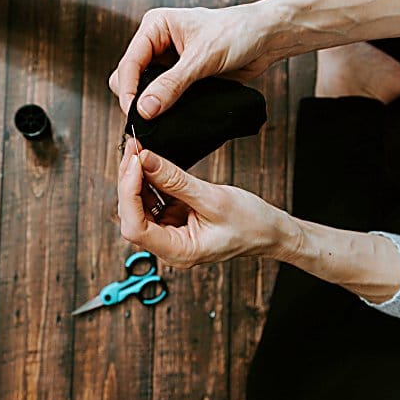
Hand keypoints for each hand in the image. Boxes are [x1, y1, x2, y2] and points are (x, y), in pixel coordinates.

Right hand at [109, 5, 277, 119]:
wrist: (266, 39)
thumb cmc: (238, 32)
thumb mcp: (202, 58)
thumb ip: (172, 84)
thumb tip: (145, 109)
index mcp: (155, 27)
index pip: (129, 62)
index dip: (129, 90)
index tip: (135, 114)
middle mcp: (157, 43)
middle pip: (129, 78)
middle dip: (136, 99)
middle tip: (146, 120)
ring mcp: (167, 63)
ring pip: (143, 90)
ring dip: (150, 106)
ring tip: (158, 122)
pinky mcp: (180, 79)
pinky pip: (162, 98)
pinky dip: (164, 110)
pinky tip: (169, 119)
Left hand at [117, 138, 289, 267]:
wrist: (271, 231)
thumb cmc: (250, 223)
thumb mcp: (212, 198)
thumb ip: (175, 180)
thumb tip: (145, 159)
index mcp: (178, 251)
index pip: (135, 228)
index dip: (129, 194)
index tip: (135, 163)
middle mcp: (168, 246)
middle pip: (131, 215)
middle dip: (129, 181)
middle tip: (134, 149)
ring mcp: (169, 233)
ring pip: (139, 205)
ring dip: (137, 177)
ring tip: (140, 150)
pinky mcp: (173, 219)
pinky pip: (153, 199)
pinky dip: (149, 180)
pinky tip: (150, 162)